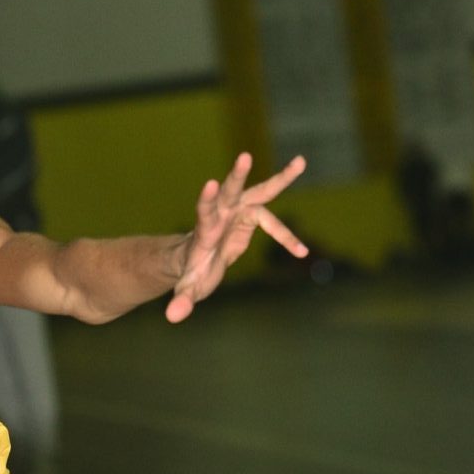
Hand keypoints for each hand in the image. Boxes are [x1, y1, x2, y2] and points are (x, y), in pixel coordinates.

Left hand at [166, 153, 307, 324]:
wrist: (198, 261)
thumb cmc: (192, 272)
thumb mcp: (188, 288)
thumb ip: (182, 300)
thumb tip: (172, 318)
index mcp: (205, 228)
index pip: (205, 210)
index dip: (208, 198)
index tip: (212, 183)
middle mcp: (222, 214)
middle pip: (230, 191)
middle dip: (237, 175)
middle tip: (244, 156)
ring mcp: (238, 212)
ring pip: (261, 193)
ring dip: (281, 179)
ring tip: (301, 161)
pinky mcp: (251, 217)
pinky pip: (274, 224)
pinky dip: (287, 238)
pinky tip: (301, 252)